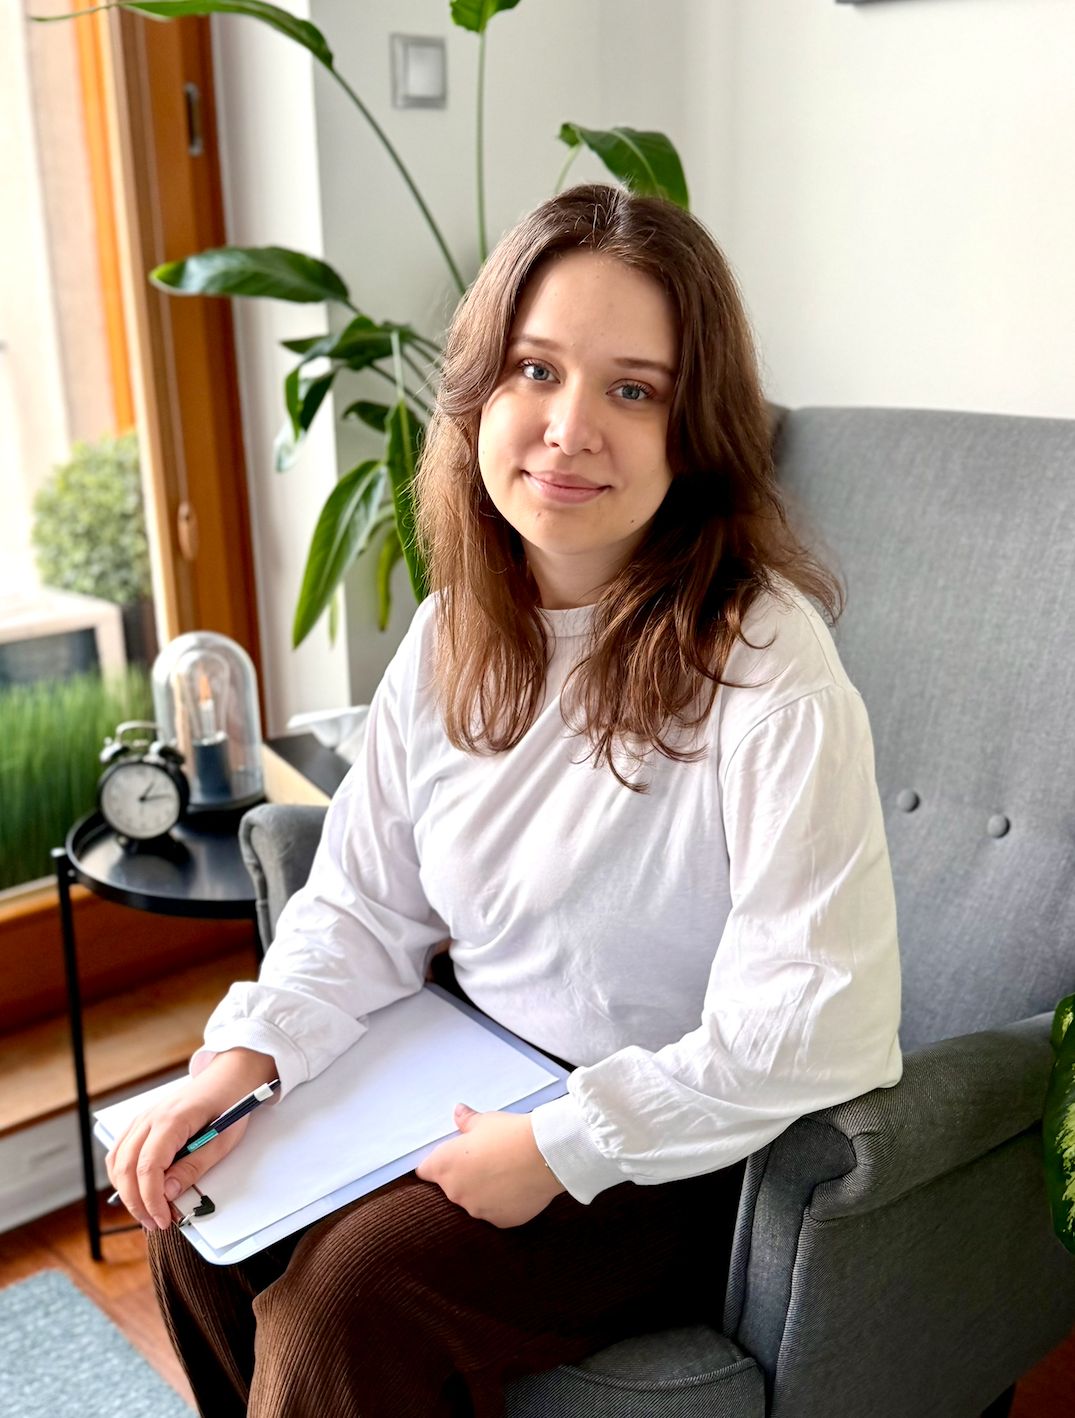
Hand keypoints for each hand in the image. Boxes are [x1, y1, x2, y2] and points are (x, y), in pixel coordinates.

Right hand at [105, 1047, 274, 1230]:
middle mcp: (150, 1117)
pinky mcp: (141, 1122)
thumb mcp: (223, 1139)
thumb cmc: (230, 1104)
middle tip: (155, 1223)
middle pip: (126, 1167)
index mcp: (172, 1119)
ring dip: (126, 1191)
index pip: (148, 1166)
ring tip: (146, 1212)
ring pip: (117, 1161)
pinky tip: (136, 1190)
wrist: (228, 1076)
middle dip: (136, 1202)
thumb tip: (168, 1193)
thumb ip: (194, 1166)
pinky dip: (122, 1175)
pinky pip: (120, 1151)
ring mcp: (142, 1118)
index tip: (163, 1219)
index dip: (151, 1199)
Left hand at [415, 1104, 565, 1227]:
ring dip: (483, 1191)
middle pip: (451, 1187)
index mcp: (445, 1166)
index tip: (450, 1157)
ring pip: (474, 1201)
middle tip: (485, 1160)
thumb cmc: (509, 1134)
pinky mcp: (500, 1221)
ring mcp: (477, 1210)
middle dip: (463, 1175)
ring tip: (505, 1173)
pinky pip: (496, 1212)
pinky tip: (517, 1186)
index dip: (436, 1163)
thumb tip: (458, 1113)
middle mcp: (455, 1193)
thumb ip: (466, 1121)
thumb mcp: (485, 1121)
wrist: (545, 1156)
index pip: (425, 1170)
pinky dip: (502, 1202)